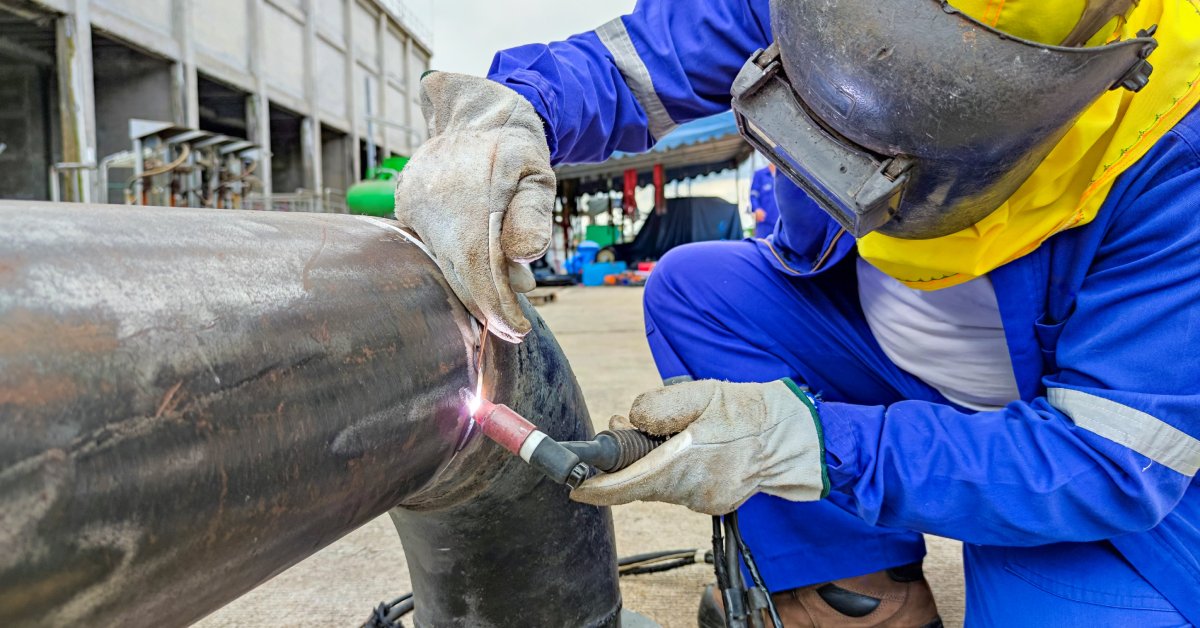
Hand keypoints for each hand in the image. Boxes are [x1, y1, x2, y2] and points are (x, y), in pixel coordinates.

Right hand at [393, 73, 555, 342]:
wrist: (478, 113)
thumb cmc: (517, 150)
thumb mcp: (538, 177)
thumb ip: (532, 216)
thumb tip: (522, 254)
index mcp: (465, 202)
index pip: (478, 271)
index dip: (497, 307)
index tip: (516, 330)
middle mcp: (432, 209)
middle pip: (458, 274)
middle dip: (486, 306)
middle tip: (511, 329)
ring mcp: (414, 208)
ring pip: (444, 263)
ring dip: (472, 286)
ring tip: (503, 301)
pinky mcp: (406, 207)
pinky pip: (431, 248)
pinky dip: (455, 265)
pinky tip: (479, 274)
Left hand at [571, 379, 827, 514]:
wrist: (794, 438)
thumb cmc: (748, 412)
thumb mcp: (702, 393)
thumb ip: (661, 405)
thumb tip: (631, 419)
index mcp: (687, 464)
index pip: (629, 485)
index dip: (598, 488)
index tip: (576, 486)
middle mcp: (693, 490)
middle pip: (641, 484)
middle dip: (625, 462)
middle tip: (624, 425)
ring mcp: (705, 500)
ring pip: (660, 485)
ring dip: (649, 463)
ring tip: (662, 430)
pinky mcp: (715, 501)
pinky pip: (680, 488)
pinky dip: (671, 469)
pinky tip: (683, 446)